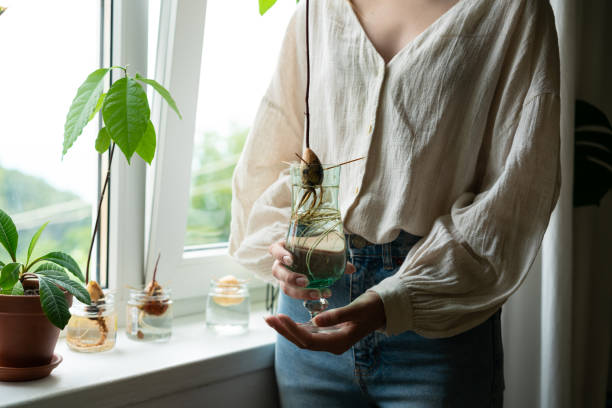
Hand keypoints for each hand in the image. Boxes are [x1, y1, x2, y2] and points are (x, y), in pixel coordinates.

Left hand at [264, 291, 385, 354]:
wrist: (383, 309)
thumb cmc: (372, 307)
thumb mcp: (357, 309)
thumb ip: (337, 315)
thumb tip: (315, 321)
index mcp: (338, 342)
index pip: (309, 340)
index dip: (293, 330)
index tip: (280, 317)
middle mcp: (332, 344)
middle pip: (302, 341)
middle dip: (284, 330)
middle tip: (268, 318)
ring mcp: (330, 340)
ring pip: (303, 338)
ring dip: (287, 329)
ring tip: (271, 319)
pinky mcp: (329, 332)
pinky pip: (308, 333)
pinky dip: (295, 326)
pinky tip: (285, 321)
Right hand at [268, 241, 354, 300]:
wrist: (310, 256)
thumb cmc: (312, 249)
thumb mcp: (321, 248)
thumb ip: (335, 256)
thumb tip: (352, 269)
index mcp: (283, 248)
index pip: (274, 250)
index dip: (280, 255)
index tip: (291, 259)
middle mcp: (280, 264)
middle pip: (278, 272)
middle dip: (291, 278)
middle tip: (306, 281)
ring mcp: (283, 277)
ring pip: (285, 287)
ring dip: (300, 292)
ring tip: (316, 294)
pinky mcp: (290, 288)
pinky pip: (294, 294)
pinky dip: (306, 297)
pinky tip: (320, 298)